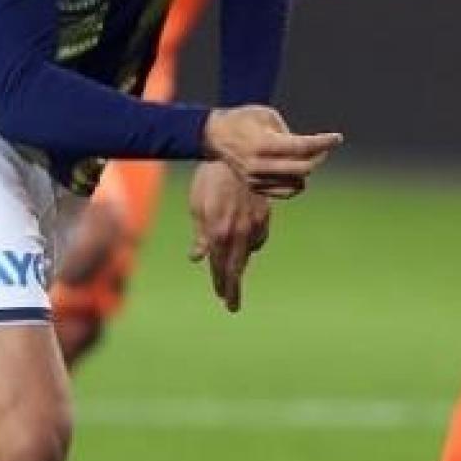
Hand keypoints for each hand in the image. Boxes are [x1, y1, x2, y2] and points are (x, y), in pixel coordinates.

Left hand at [187, 161, 269, 312]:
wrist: (239, 154)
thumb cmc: (210, 178)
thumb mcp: (198, 205)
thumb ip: (200, 234)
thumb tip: (196, 258)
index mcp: (218, 232)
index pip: (220, 267)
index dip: (221, 284)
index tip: (223, 299)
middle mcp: (239, 232)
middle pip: (237, 268)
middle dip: (233, 288)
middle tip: (232, 306)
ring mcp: (254, 224)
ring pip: (249, 251)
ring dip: (240, 262)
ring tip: (234, 271)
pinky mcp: (265, 214)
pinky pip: (258, 236)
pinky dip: (252, 243)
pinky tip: (246, 242)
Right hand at [201, 105, 341, 198]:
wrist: (215, 135)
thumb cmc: (244, 119)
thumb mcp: (267, 115)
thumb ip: (289, 133)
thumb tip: (309, 148)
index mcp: (262, 143)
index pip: (301, 147)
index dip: (323, 142)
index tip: (337, 138)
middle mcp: (259, 165)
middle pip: (303, 168)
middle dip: (319, 156)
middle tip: (325, 146)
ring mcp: (256, 179)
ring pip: (297, 183)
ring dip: (308, 169)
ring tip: (308, 155)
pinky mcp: (256, 187)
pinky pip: (286, 192)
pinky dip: (297, 182)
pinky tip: (297, 168)